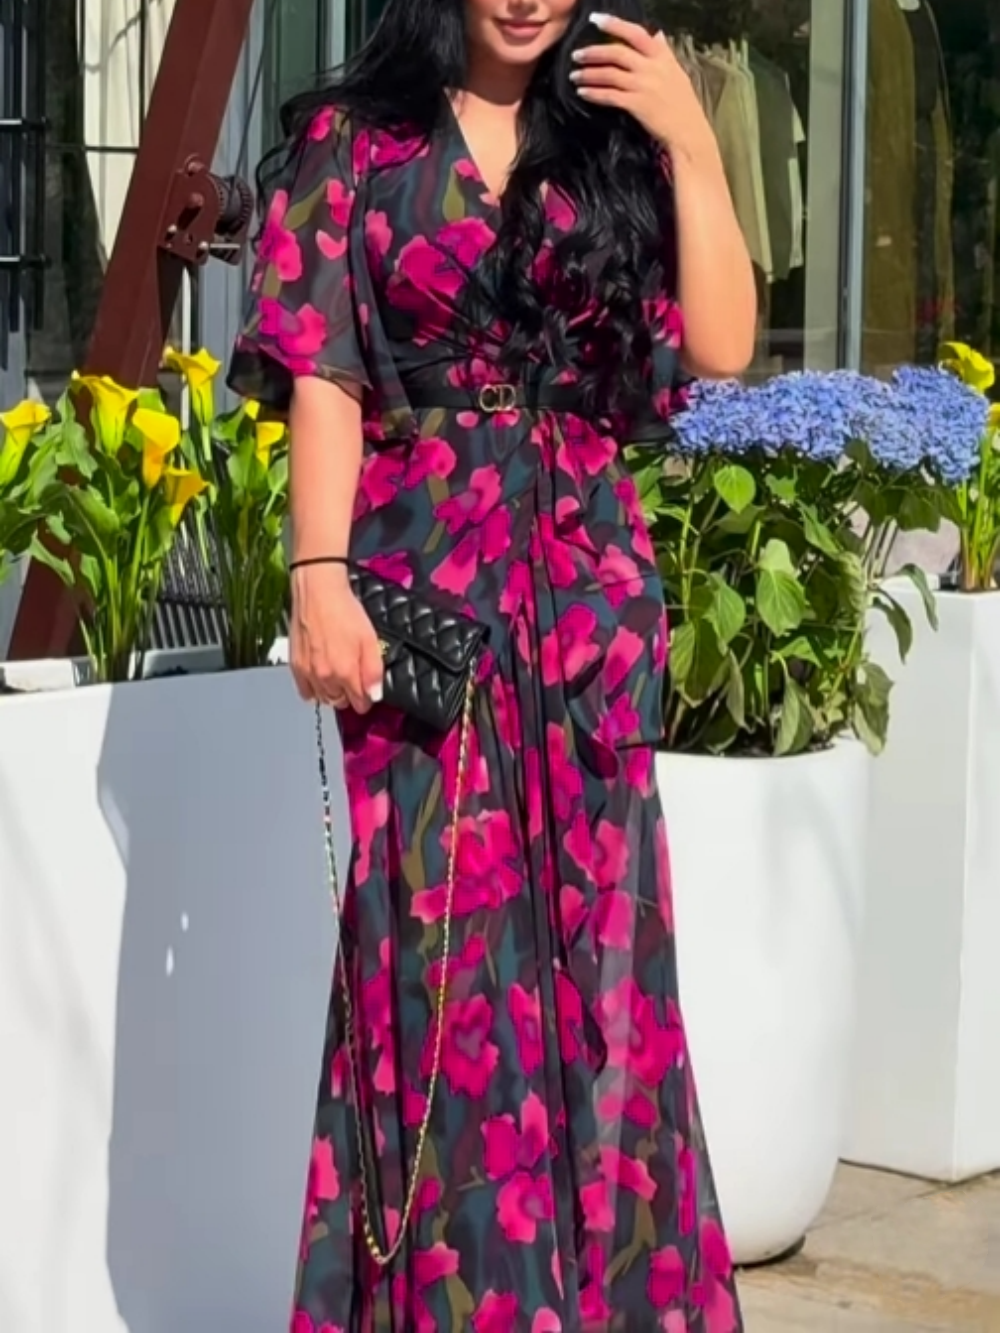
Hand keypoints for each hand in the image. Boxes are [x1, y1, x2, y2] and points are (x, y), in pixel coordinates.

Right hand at [289, 564, 383, 712]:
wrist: (318, 594)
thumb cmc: (345, 612)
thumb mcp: (370, 640)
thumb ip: (374, 672)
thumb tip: (374, 695)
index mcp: (346, 673)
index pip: (359, 704)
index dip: (366, 698)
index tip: (367, 691)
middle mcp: (325, 678)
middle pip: (340, 702)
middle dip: (349, 695)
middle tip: (353, 678)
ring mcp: (308, 673)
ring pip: (323, 698)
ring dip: (332, 693)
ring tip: (338, 676)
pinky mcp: (296, 666)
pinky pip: (305, 692)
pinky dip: (314, 690)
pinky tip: (320, 679)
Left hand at [571, 15, 715, 158]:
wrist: (687, 131)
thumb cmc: (683, 103)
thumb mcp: (677, 72)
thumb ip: (664, 53)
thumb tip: (657, 35)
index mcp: (661, 56)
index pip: (636, 33)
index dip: (614, 24)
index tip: (596, 19)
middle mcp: (651, 68)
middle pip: (617, 52)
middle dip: (593, 52)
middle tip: (576, 54)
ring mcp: (643, 86)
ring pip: (609, 74)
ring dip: (589, 74)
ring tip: (575, 75)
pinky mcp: (636, 105)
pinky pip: (609, 96)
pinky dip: (594, 93)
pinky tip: (583, 93)